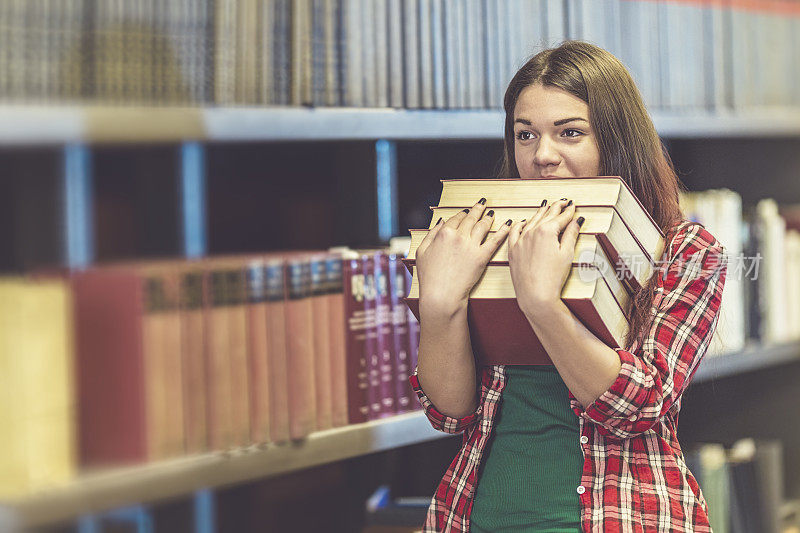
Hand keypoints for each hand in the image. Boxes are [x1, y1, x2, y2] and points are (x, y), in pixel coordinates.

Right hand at [415, 198, 511, 315]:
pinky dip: (503, 230)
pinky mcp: (482, 257)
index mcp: (443, 233)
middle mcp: (458, 236)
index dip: (462, 214)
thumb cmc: (429, 277)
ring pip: (483, 226)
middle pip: (471, 219)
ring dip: (488, 217)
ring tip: (492, 213)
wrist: (441, 294)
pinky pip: (495, 240)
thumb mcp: (422, 252)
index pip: (455, 218)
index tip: (466, 212)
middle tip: (482, 204)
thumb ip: (431, 234)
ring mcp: (471, 246)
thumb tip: (441, 222)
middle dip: (477, 209)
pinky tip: (508, 224)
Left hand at [507, 198, 584, 318]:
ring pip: (531, 221)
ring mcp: (520, 240)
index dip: (568, 211)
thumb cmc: (552, 277)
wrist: (535, 294)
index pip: (561, 217)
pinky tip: (523, 222)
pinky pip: (514, 232)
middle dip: (556, 207)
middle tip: (563, 201)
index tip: (572, 205)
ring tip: (546, 206)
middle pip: (546, 215)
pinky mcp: (513, 250)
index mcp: (546, 231)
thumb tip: (576, 221)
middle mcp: (531, 232)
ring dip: (540, 213)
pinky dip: (520, 224)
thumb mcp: (567, 253)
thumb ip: (571, 234)